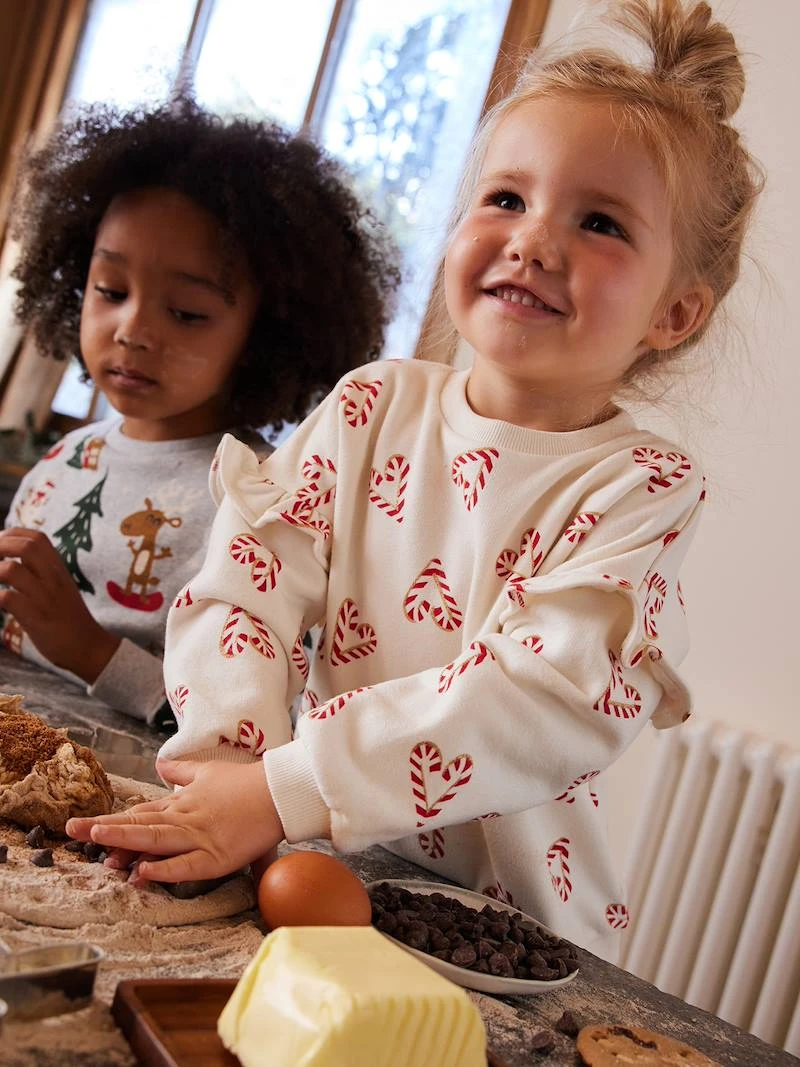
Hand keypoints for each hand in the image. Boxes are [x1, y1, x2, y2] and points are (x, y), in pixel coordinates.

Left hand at [0, 527, 119, 681]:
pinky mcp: (35, 617)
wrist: (88, 646)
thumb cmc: (68, 618)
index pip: (36, 537)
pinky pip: (7, 598)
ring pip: (11, 570)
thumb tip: (13, 561)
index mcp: (59, 569)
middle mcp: (53, 578)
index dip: (12, 534)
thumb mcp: (59, 588)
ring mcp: (44, 597)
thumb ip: (40, 573)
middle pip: (25, 546)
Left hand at [66, 759, 283, 882]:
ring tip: (99, 843)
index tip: (86, 826)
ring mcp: (199, 837)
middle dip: (104, 829)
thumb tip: (160, 767)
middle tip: (72, 831)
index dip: (113, 820)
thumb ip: (182, 772)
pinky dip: (164, 869)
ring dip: (127, 841)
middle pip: (139, 825)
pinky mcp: (217, 856)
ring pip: (157, 840)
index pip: (141, 813)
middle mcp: (185, 818)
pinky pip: (186, 865)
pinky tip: (143, 872)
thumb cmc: (246, 783)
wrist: (279, 792)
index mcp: (182, 802)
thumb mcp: (209, 771)